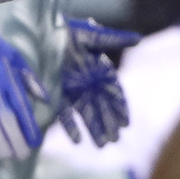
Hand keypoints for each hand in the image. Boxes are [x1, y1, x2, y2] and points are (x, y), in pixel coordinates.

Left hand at [55, 17, 135, 145]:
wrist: (41, 33)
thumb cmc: (67, 33)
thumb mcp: (90, 35)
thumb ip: (113, 39)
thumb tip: (137, 38)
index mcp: (99, 70)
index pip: (113, 92)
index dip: (120, 108)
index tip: (125, 124)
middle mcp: (88, 83)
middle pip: (101, 106)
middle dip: (108, 123)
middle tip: (115, 139)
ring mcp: (73, 91)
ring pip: (86, 113)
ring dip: (94, 129)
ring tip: (101, 145)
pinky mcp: (58, 95)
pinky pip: (65, 113)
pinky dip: (71, 127)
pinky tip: (77, 141)